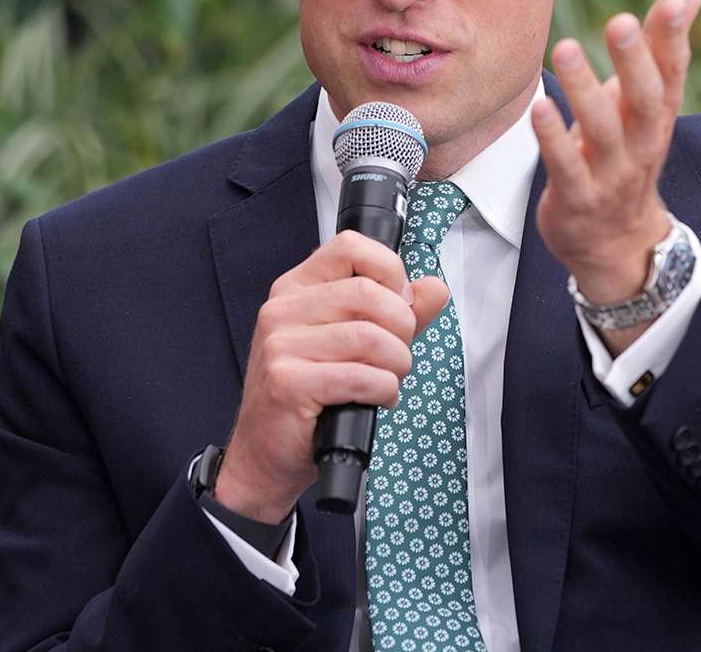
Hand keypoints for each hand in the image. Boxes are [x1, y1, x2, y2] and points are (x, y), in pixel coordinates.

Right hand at [213, 230, 448, 522]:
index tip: (399, 303)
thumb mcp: (356, 344)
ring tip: (388, 380)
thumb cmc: (311, 397)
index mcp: (296, 288)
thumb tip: (435, 288)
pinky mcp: (287, 382)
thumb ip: (398, 313)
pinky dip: (383, 390)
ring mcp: (280, 345)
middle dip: (402, 328)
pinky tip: (376, 398)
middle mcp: (282, 309)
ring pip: (370, 336)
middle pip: (368, 292)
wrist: (265, 454)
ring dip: (397, 364)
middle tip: (397, 355)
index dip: (389, 271)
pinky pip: (361, 376)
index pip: (350, 246)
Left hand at [532, 0, 700, 350]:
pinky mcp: (577, 198)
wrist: (617, 243)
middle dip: (634, 60)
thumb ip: (662, 47)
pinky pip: (566, 166)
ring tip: (567, 48)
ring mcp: (611, 174)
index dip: (675, 35)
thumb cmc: (628, 154)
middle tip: (621, 21)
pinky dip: (554, 137)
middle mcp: (642, 144)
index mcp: (659, 117)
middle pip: (646, 100)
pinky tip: (539, 106)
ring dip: (584, 90)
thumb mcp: (648, 104)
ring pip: (602, 131)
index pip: (673, 71)